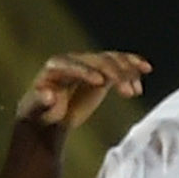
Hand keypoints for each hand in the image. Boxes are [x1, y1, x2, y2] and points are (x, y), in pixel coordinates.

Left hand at [14, 50, 148, 134]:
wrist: (51, 118)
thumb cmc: (40, 113)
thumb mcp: (36, 109)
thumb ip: (40, 101)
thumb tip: (49, 95)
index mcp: (55, 67)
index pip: (72, 64)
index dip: (87, 71)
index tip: (101, 82)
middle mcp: (74, 61)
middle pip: (96, 60)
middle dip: (112, 71)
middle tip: (125, 88)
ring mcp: (90, 65)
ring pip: (111, 59)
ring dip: (127, 70)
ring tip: (135, 90)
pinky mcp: (103, 72)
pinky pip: (120, 65)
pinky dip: (133, 69)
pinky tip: (142, 76)